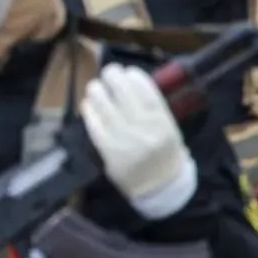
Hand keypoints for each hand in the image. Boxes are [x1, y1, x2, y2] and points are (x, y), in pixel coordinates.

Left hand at [81, 63, 196, 219]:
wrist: (160, 187)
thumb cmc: (165, 154)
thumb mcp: (169, 129)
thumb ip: (153, 109)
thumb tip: (131, 84)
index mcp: (163, 122)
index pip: (147, 91)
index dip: (134, 77)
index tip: (128, 71)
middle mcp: (144, 128)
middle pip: (124, 94)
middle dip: (113, 78)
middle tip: (108, 72)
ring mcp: (124, 139)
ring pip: (106, 107)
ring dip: (97, 91)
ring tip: (95, 86)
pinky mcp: (108, 150)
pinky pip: (95, 125)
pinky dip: (89, 112)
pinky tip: (88, 104)